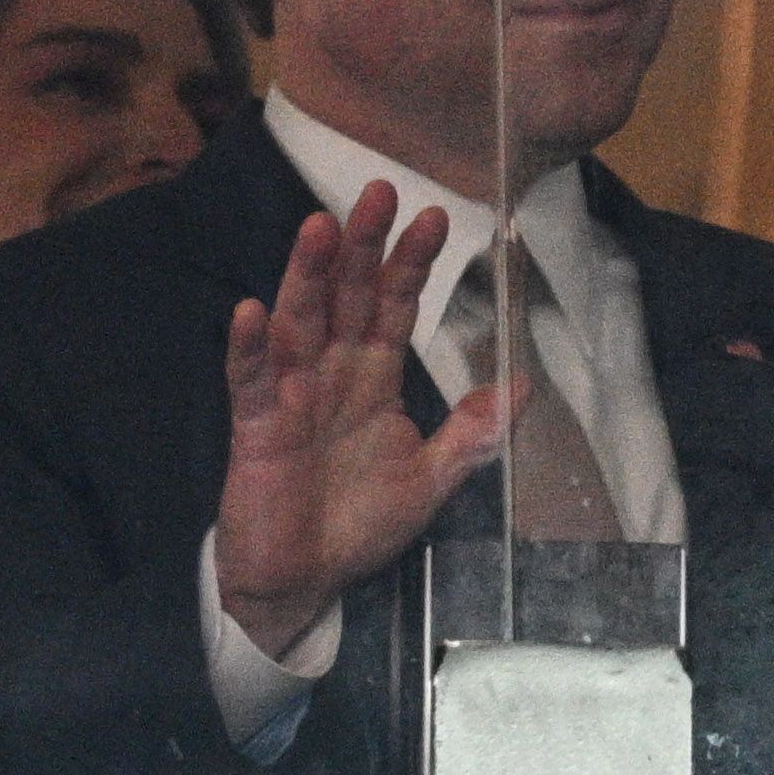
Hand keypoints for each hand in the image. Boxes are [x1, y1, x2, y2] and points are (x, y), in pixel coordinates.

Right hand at [213, 181, 512, 654]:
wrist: (308, 582)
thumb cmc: (362, 524)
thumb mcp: (434, 477)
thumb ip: (474, 431)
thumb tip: (524, 383)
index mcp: (374, 378)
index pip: (396, 307)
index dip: (412, 264)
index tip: (435, 216)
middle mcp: (332, 374)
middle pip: (348, 298)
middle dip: (364, 247)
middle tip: (379, 191)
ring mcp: (292, 397)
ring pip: (299, 323)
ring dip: (306, 275)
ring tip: (320, 226)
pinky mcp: (257, 429)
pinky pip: (252, 382)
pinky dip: (249, 348)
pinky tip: (249, 311)